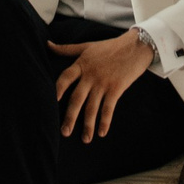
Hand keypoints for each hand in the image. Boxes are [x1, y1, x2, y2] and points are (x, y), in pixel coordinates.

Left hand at [48, 27, 151, 141]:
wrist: (135, 46)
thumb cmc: (109, 47)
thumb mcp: (86, 46)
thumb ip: (66, 49)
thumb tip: (47, 44)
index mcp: (81, 64)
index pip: (65, 78)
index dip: (58, 89)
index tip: (51, 103)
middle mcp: (90, 75)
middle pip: (77, 98)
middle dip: (70, 117)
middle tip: (64, 132)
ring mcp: (103, 82)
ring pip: (92, 107)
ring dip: (88, 125)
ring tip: (85, 139)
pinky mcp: (116, 88)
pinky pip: (109, 108)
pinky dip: (105, 121)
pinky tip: (102, 133)